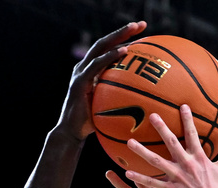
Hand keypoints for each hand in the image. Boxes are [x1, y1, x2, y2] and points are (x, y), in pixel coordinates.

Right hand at [57, 21, 147, 139]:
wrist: (72, 133)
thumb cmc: (92, 124)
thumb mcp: (109, 107)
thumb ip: (120, 98)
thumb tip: (145, 100)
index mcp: (91, 70)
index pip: (108, 49)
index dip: (123, 39)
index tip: (142, 33)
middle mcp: (84, 67)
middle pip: (105, 42)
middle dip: (124, 31)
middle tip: (141, 24)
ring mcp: (80, 72)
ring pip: (101, 47)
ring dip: (118, 36)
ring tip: (135, 30)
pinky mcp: (80, 82)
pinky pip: (97, 65)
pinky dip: (111, 56)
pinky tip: (125, 51)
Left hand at [123, 105, 217, 187]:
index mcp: (200, 158)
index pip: (193, 134)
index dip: (188, 119)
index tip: (182, 105)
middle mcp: (187, 165)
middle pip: (171, 143)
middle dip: (162, 128)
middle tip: (152, 115)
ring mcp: (177, 177)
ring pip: (156, 161)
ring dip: (142, 151)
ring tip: (129, 142)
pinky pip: (152, 182)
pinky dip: (140, 177)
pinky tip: (127, 172)